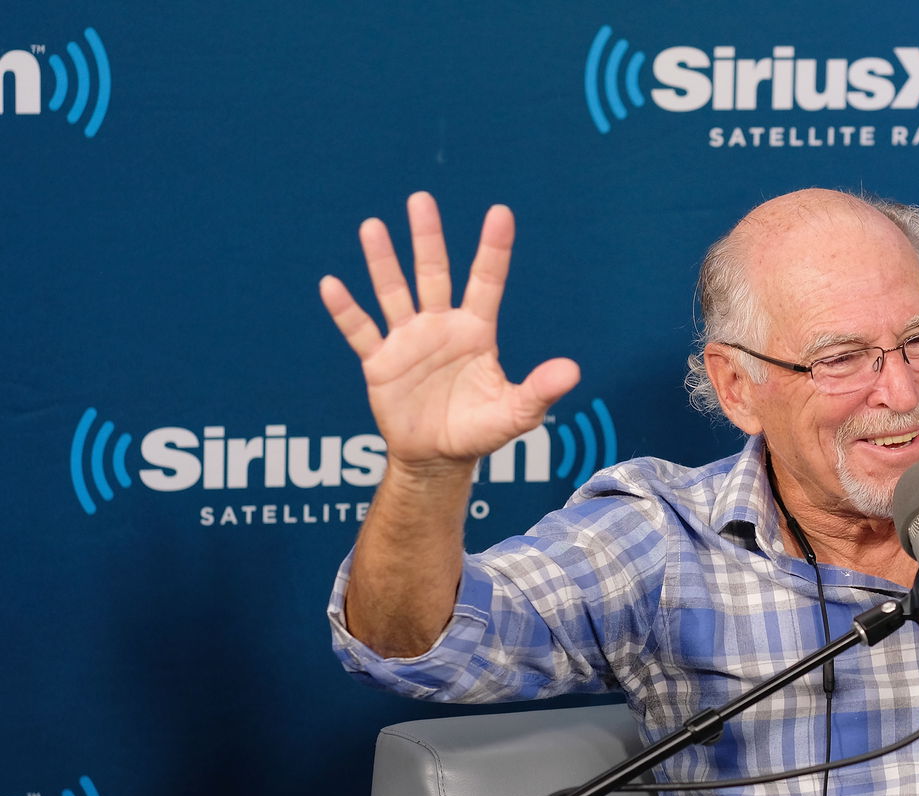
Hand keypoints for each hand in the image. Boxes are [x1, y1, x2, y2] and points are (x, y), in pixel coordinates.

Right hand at [319, 192, 579, 470]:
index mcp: (476, 332)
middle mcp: (441, 327)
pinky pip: (360, 331)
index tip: (501, 213)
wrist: (438, 459)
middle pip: (433, 273)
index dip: (493, 249)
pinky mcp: (380, 362)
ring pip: (393, 292)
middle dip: (427, 238)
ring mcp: (408, 341)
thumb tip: (573, 371)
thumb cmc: (479, 432)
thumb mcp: (516, 414)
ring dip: (382, 261)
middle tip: (421, 199)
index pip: (486, 282)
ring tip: (372, 226)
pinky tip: (331, 284)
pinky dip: (346, 310)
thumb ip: (540, 390)